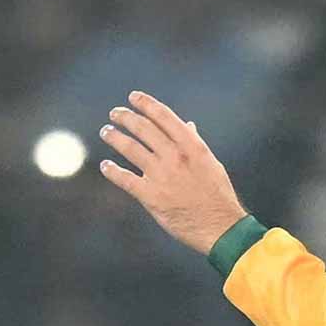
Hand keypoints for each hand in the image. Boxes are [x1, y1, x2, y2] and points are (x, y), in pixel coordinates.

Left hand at [99, 92, 246, 254]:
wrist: (220, 228)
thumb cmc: (218, 196)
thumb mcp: (211, 164)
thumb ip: (195, 144)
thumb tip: (187, 126)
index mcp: (191, 146)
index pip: (164, 116)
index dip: (145, 104)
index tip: (133, 97)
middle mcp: (175, 156)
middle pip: (143, 129)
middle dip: (126, 117)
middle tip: (115, 114)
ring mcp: (162, 176)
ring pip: (130, 149)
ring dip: (115, 138)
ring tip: (106, 132)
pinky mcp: (151, 197)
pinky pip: (125, 179)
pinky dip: (112, 171)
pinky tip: (105, 166)